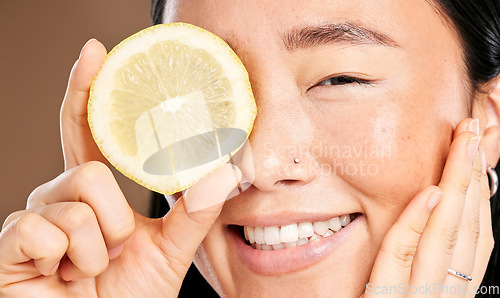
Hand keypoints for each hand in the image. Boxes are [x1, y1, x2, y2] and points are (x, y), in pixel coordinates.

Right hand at [0, 39, 240, 296]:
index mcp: (94, 194)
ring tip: (90, 272)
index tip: (94, 51)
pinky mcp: (7, 246)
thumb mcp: (169, 251)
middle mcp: (59, 199)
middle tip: (113, 254)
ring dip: (95, 248)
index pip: (87, 132)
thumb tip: (224, 169)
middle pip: (89, 171)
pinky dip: (67, 261)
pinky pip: (43, 230)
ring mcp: (30, 222)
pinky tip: (60, 278)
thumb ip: (195, 212)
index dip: (87, 91)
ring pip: (73, 204)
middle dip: (113, 220)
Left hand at [363, 118, 495, 296]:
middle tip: (475, 130)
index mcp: (445, 291)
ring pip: (446, 241)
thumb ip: (416, 261)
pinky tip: (431, 195)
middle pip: (466, 230)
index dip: (478, 194)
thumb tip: (427, 209)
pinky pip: (402, 263)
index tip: (477, 154)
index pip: (472, 237)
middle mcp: (441, 296)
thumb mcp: (404, 294)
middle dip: (472, 177)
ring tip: (463, 145)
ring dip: (456, 189)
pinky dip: (418, 229)